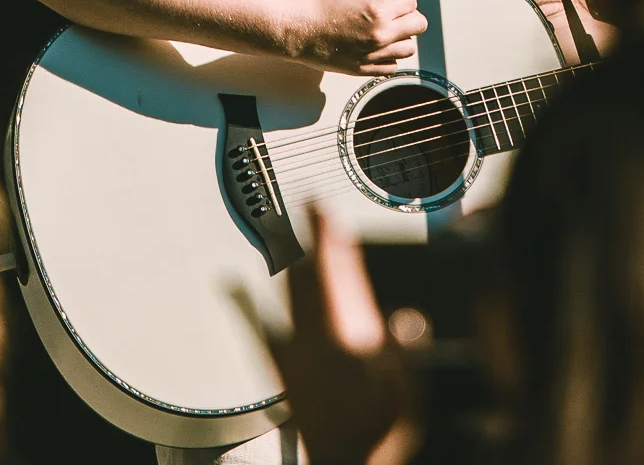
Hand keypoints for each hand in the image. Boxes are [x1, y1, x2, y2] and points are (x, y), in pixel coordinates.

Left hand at [269, 211, 418, 464]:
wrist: (346, 462)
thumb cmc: (374, 433)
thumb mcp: (404, 393)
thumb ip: (406, 354)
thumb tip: (408, 320)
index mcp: (339, 338)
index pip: (328, 274)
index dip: (323, 236)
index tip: (318, 204)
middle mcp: (310, 341)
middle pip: (303, 278)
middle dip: (305, 240)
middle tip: (303, 208)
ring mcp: (294, 357)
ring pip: (284, 299)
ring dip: (285, 266)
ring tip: (279, 238)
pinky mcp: (286, 374)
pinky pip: (262, 331)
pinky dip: (248, 307)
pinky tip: (234, 292)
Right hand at [285, 0, 426, 73]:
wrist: (293, 33)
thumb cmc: (316, 11)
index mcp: (377, 12)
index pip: (412, 1)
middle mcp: (379, 35)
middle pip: (418, 25)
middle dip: (410, 16)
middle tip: (396, 13)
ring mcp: (373, 55)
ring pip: (409, 48)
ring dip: (402, 38)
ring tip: (386, 31)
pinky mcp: (363, 70)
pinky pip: (392, 66)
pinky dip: (389, 57)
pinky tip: (376, 48)